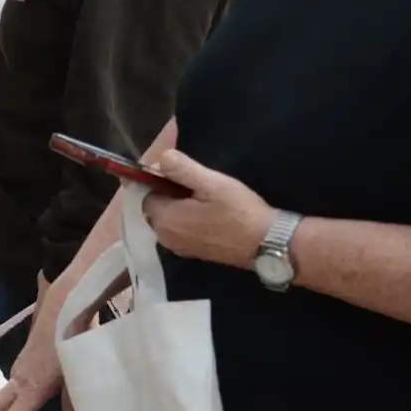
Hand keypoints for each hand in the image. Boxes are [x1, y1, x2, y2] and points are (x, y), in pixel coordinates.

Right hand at [0, 277, 72, 410]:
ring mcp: (20, 369)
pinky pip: (11, 387)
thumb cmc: (72, 337)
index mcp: (32, 387)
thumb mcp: (80, 372)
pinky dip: (5, 402)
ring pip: (1, 396)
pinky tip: (14, 405)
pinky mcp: (25, 360)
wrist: (63, 303)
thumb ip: (75, 401)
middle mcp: (20, 380)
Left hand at [141, 151, 275, 268]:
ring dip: (178, 205)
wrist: (265, 243)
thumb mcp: (212, 183)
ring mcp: (177, 247)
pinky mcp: (191, 252)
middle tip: (195, 181)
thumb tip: (160, 158)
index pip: (145, 194)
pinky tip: (206, 210)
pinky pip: (179, 230)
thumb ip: (182, 169)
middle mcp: (163, 236)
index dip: (158, 179)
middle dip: (168, 192)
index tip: (177, 169)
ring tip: (203, 193)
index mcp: (164, 219)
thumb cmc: (238, 211)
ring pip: (168, 219)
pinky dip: (186, 218)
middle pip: (155, 207)